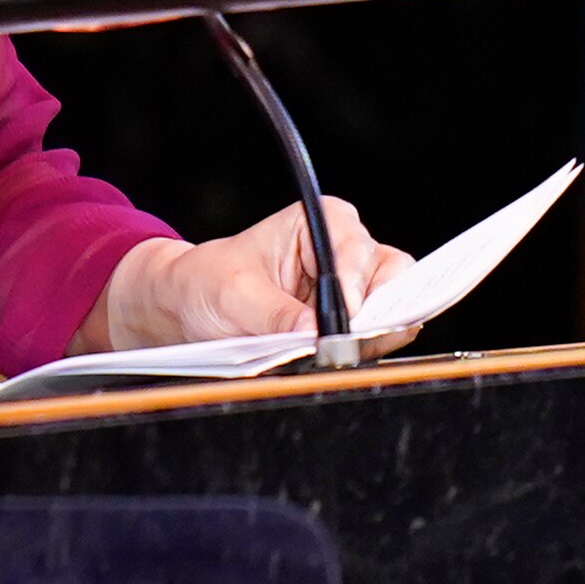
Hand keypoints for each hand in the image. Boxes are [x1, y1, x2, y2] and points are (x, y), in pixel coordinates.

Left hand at [73, 197, 419, 357]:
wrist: (190, 306)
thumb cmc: (208, 284)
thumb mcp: (233, 297)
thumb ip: (276, 314)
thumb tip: (314, 334)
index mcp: (322, 223)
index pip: (359, 252)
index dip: (358, 288)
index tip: (350, 319)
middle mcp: (346, 250)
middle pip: (392, 279)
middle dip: (378, 313)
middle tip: (355, 343)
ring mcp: (354, 288)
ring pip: (394, 310)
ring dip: (374, 336)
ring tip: (344, 355)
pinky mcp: (350, 322)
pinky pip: (377, 336)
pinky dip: (365, 351)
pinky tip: (345, 360)